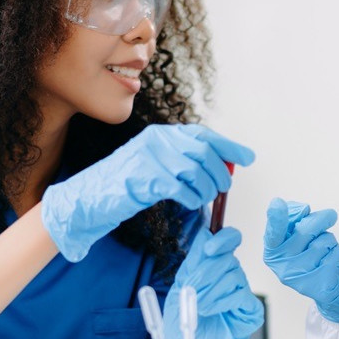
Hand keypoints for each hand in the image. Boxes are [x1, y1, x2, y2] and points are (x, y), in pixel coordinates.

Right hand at [42, 124, 253, 261]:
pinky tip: (189, 204)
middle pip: (203, 152)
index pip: (203, 135)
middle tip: (223, 188)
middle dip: (220, 172)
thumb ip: (183, 162)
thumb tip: (222, 167)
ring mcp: (149, 158)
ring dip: (206, 188)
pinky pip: (180, 188)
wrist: (89, 198)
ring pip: (195, 170)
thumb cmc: (126, 185)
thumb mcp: (156, 166)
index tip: (248, 158)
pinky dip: (191, 198)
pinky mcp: (144, 179)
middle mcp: (156, 141)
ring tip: (204, 199)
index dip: (229, 147)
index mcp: (161, 134)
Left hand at [163, 227, 263, 338]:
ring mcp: (242, 291)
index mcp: (215, 264)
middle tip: (191, 289)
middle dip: (205, 273)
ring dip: (210, 290)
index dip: (223, 239)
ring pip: (233, 276)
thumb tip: (206, 235)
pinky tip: (209, 310)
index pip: (229, 239)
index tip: (209, 249)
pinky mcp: (251, 310)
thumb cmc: (182, 318)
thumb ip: (194, 260)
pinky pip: (241, 296)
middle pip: (227, 258)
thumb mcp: (181, 284)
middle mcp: (231, 274)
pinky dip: (222, 301)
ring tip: (198, 305)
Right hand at [262, 198, 338, 323]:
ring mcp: (300, 280)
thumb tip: (302, 210)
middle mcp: (283, 267)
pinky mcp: (320, 287)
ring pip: (323, 241)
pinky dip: (337, 254)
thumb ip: (295, 220)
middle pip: (305, 230)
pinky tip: (331, 265)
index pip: (274, 233)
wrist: (337, 285)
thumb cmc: (316, 255)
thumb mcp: (299, 236)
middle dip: (320, 220)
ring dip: (329, 241)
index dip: (276, 218)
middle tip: (329, 216)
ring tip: (325, 252)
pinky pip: (335, 255)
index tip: (277, 203)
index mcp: (273, 252)